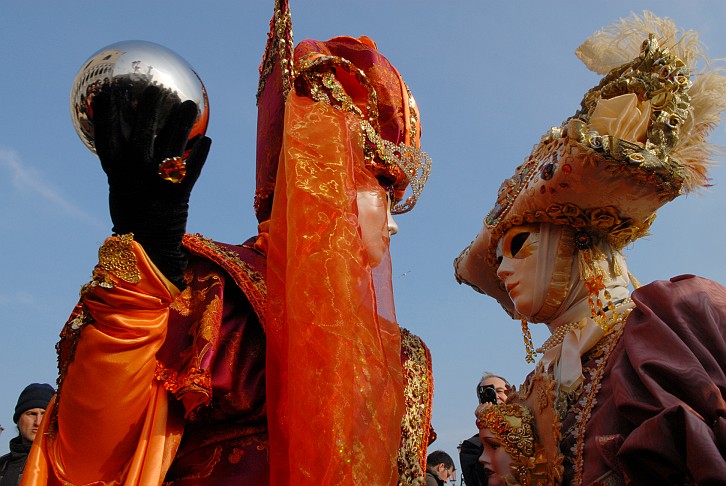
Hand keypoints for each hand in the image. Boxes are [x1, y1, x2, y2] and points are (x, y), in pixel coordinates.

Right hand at [92, 84, 210, 288]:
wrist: (146, 245)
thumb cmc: (133, 210)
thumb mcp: (120, 184)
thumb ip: (125, 160)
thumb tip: (131, 131)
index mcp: (114, 168)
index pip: (107, 131)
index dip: (109, 108)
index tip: (112, 88)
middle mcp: (134, 170)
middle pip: (142, 128)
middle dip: (150, 104)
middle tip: (159, 88)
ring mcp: (156, 180)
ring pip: (172, 141)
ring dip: (182, 120)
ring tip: (190, 104)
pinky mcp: (179, 192)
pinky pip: (192, 166)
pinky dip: (200, 152)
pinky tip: (206, 139)